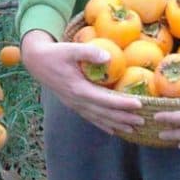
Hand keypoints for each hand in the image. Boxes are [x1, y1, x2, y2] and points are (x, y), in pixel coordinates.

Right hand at [21, 30, 142, 134]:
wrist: (37, 62)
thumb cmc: (56, 53)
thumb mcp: (70, 49)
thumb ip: (88, 52)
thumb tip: (108, 56)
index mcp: (78, 88)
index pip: (104, 99)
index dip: (122, 103)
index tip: (138, 104)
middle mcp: (76, 100)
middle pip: (104, 113)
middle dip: (123, 118)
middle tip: (142, 120)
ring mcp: (74, 104)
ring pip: (98, 118)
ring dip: (115, 124)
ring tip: (133, 128)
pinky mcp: (72, 104)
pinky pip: (90, 117)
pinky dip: (102, 125)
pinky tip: (112, 130)